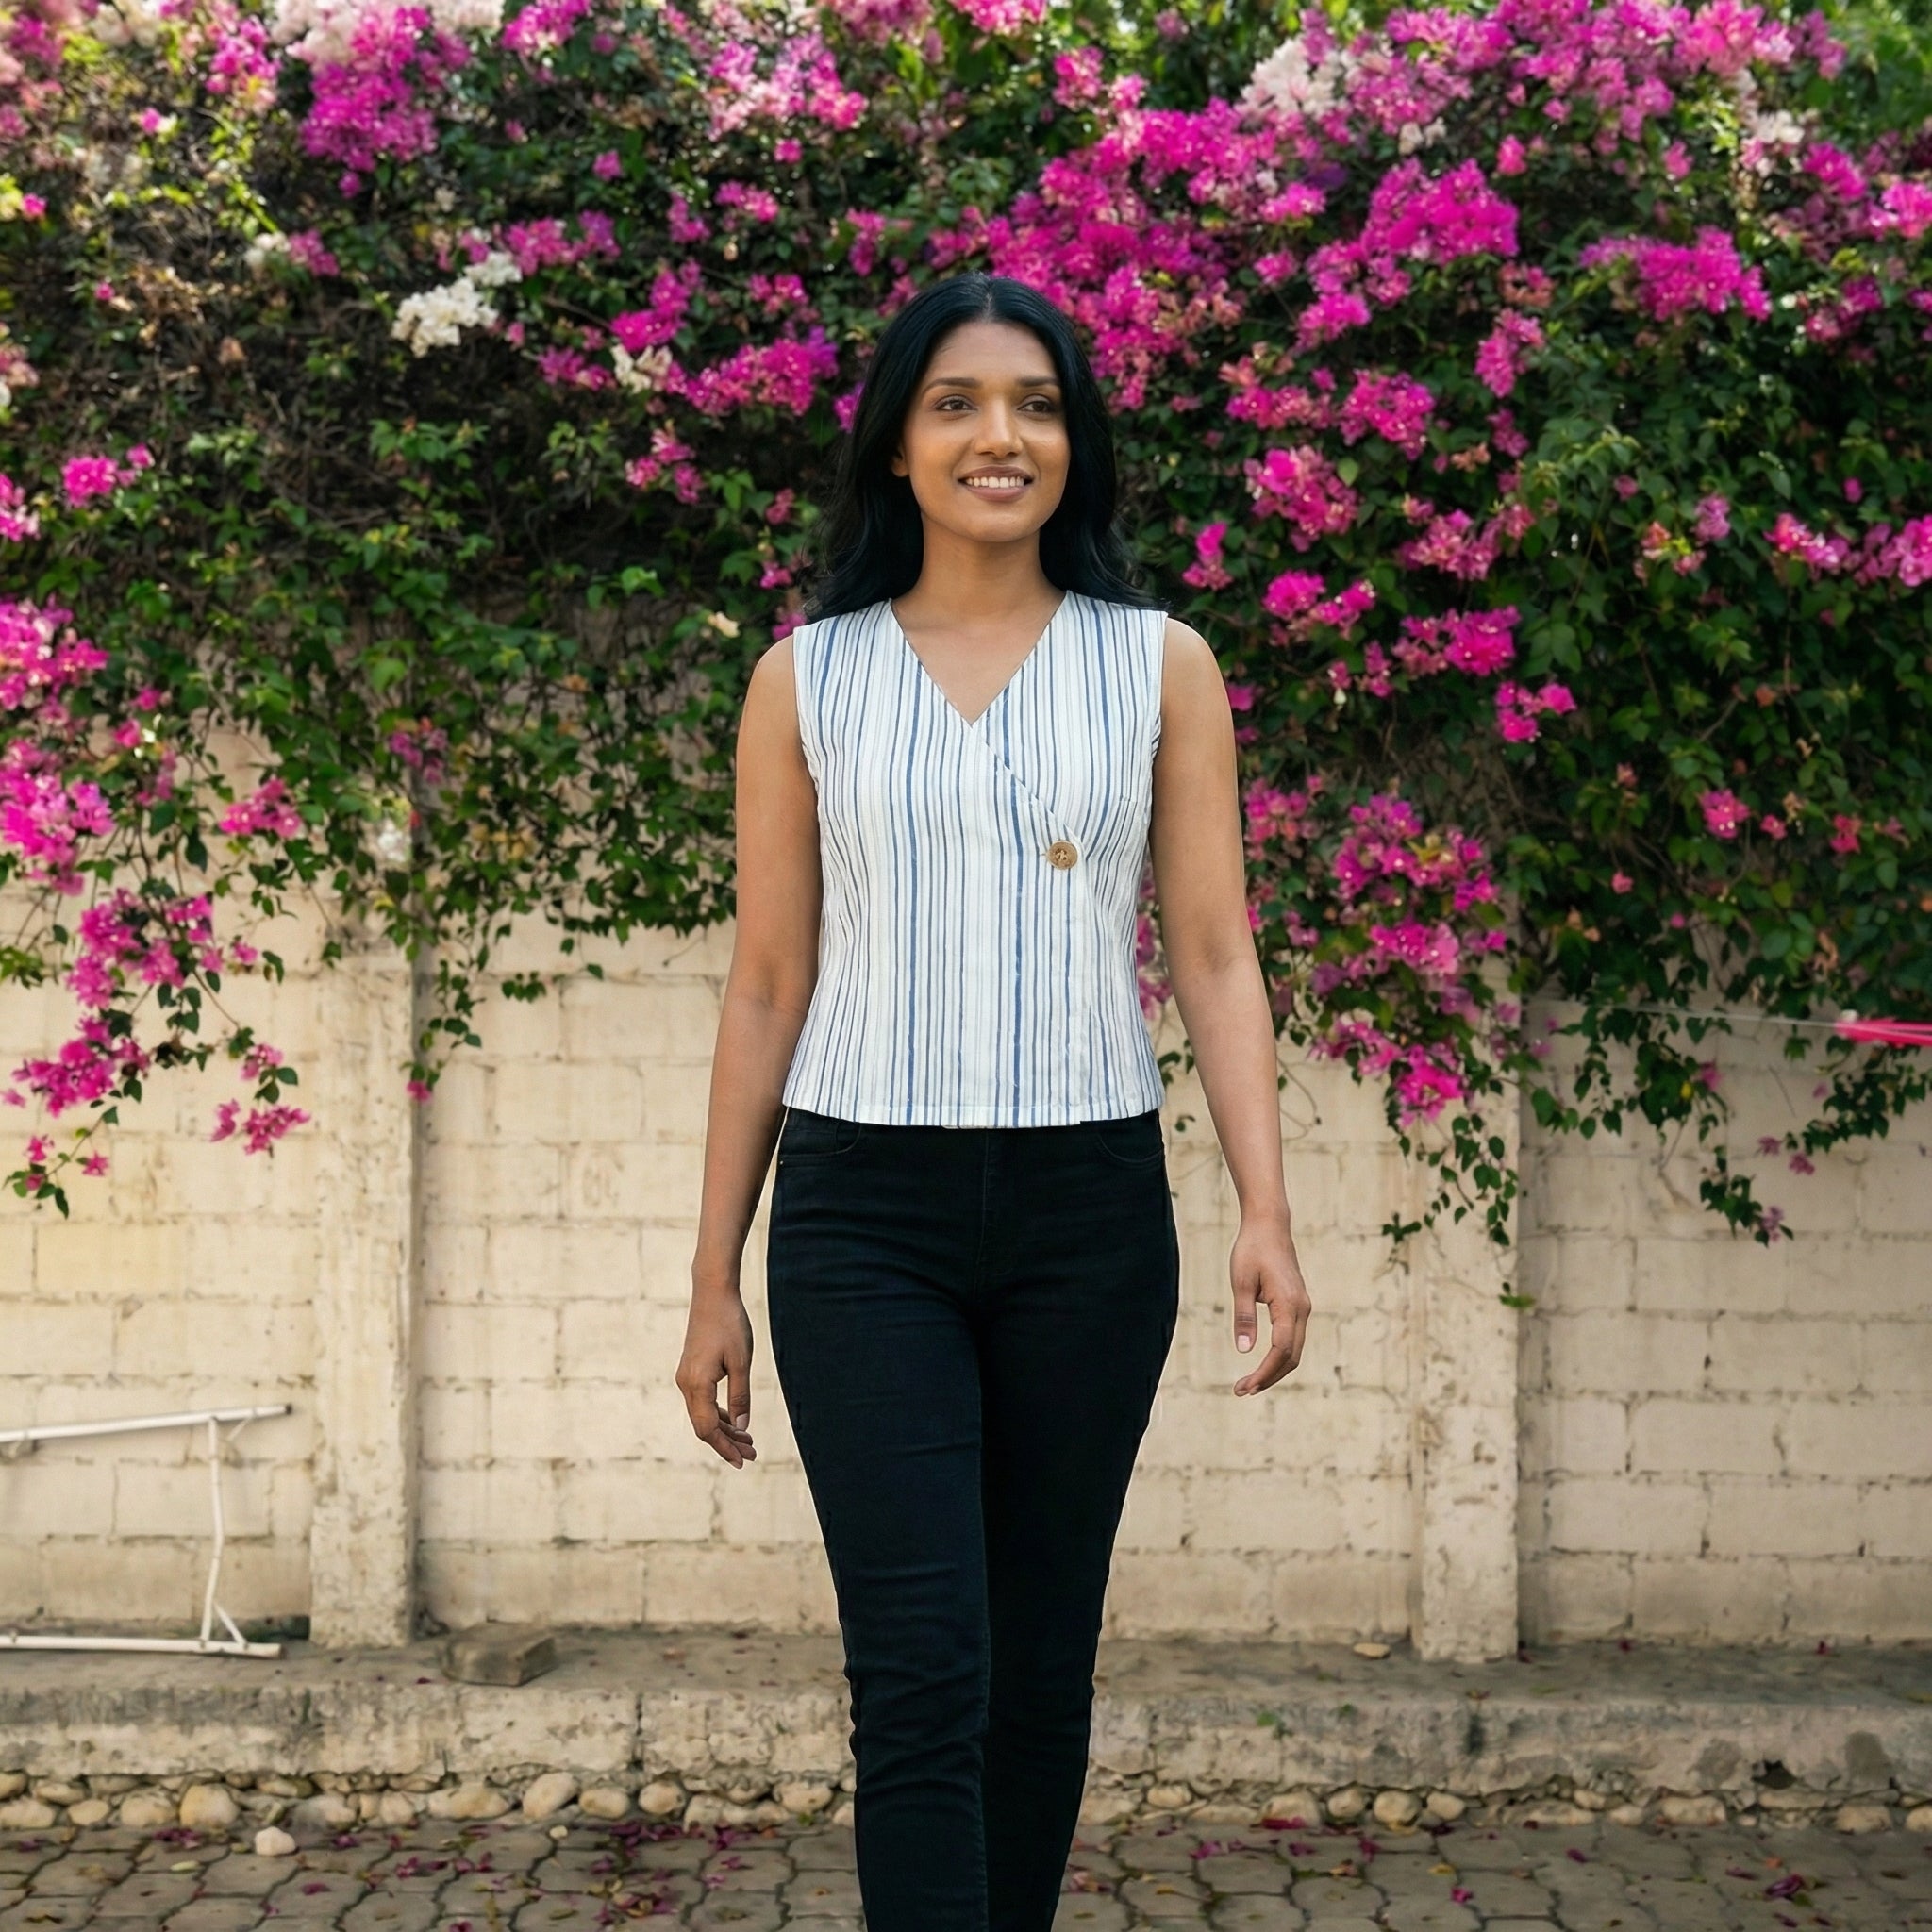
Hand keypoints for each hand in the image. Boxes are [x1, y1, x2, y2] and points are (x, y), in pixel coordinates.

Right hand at [676, 1281, 757, 1467]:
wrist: (712, 1294)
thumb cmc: (730, 1324)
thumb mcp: (742, 1362)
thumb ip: (741, 1396)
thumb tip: (743, 1427)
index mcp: (696, 1384)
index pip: (707, 1429)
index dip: (725, 1448)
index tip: (743, 1461)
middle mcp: (686, 1384)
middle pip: (704, 1426)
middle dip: (727, 1442)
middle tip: (752, 1454)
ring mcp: (686, 1377)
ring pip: (703, 1414)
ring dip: (725, 1429)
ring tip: (748, 1441)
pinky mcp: (691, 1370)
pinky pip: (703, 1401)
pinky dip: (719, 1413)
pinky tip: (736, 1420)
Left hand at [1229, 1217, 1310, 1394]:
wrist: (1269, 1225)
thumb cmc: (1252, 1249)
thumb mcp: (1241, 1282)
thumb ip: (1244, 1317)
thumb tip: (1244, 1351)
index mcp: (1290, 1305)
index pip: (1280, 1351)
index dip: (1264, 1373)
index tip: (1245, 1387)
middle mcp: (1302, 1309)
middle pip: (1291, 1357)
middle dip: (1269, 1377)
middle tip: (1242, 1391)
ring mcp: (1302, 1307)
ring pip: (1294, 1350)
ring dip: (1274, 1369)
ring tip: (1249, 1383)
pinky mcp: (1297, 1304)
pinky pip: (1292, 1338)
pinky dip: (1279, 1356)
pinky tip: (1262, 1363)